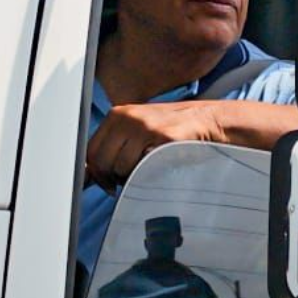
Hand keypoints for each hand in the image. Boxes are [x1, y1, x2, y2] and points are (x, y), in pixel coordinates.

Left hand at [84, 100, 224, 187]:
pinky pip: (143, 166)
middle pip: (101, 160)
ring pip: (120, 167)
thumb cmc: (172, 131)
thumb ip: (116, 146)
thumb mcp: (138, 131)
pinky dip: (148, 173)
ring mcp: (145, 127)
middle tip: (124, 182)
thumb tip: (90, 173)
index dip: (96, 172)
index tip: (106, 182)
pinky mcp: (162, 137)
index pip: (90, 150)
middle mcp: (127, 118)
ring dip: (131, 177)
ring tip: (145, 171)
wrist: (207, 120)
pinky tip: (158, 166)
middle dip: (111, 178)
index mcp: (118, 115)